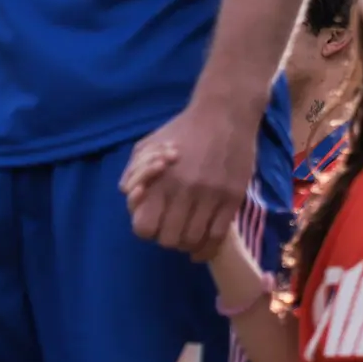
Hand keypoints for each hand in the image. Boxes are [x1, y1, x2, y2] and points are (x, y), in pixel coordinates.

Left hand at [126, 98, 258, 258]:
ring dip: (189, 243)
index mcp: (159, 180)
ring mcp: (210, 196)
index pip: (144, 228)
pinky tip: (204, 246)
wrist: (224, 114)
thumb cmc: (182, 129)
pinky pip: (219, 235)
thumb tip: (130, 197)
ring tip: (190, 237)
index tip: (155, 224)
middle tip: (174, 230)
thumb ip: (133, 173)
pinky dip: (209, 247)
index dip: (148, 230)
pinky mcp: (232, 198)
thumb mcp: (146, 145)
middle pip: (169, 239)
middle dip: (168, 238)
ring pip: (194, 240)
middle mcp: (183, 192)